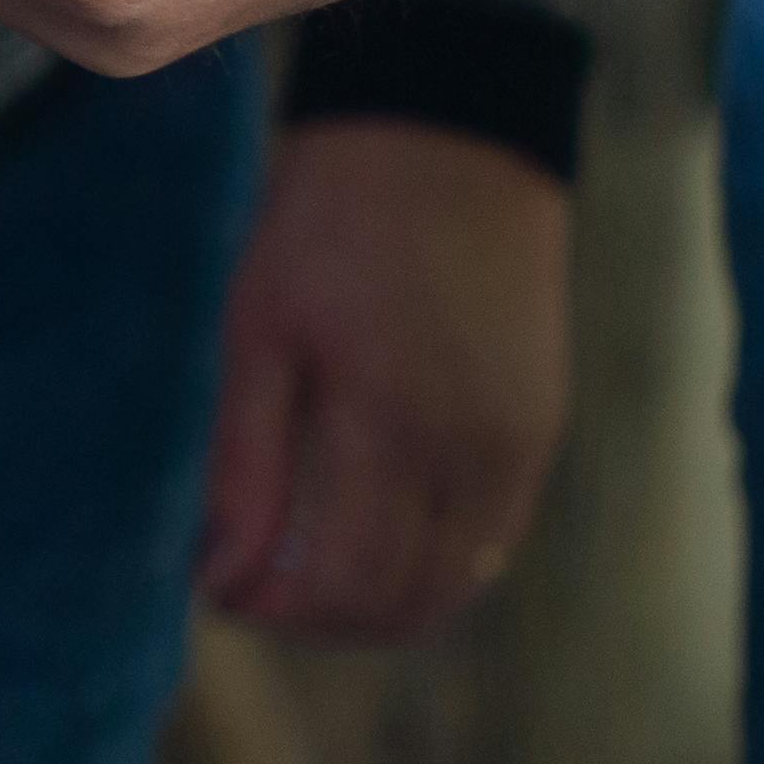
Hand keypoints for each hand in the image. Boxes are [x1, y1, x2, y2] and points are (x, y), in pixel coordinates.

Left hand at [203, 117, 573, 641]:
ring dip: (377, 606)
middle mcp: (471, 451)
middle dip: (319, 620)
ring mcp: (519, 446)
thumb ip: (245, 465)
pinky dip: (432, 568)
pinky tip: (370, 540)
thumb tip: (221, 576)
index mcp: (390, 425)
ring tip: (302, 574)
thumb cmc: (330, 228)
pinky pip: (491, 541)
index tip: (221, 593)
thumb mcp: (258, 333)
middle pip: (402, 601)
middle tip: (253, 591)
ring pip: (456, 586)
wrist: (447, 143)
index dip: (275, 611)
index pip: (342, 581)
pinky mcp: (542, 431)